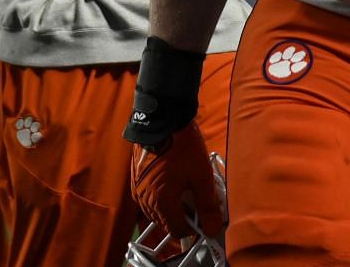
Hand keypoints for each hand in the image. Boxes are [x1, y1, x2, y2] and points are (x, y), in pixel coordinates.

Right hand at [131, 130, 223, 244]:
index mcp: (160, 203)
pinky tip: (176, 179)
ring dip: (174, 206)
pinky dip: (163, 195)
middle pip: (167, 222)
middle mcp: (145, 200)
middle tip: (199, 198)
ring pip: (159, 210)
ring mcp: (138, 190)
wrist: (162, 118)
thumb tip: (213, 228)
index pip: (178, 231)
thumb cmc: (182, 146)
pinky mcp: (136, 179)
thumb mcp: (201, 176)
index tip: (206, 215)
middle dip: (185, 215)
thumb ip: (207, 205)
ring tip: (189, 186)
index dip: (195, 227)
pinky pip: (151, 197)